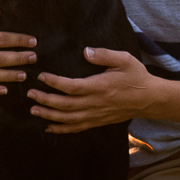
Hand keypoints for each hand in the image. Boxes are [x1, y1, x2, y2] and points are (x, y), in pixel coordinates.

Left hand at [27, 48, 156, 132]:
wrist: (149, 99)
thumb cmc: (137, 76)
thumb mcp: (124, 59)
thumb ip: (104, 54)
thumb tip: (86, 51)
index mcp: (100, 87)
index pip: (71, 86)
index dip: (54, 82)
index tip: (41, 76)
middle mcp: (95, 103)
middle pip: (65, 105)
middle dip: (45, 99)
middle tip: (29, 93)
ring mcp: (96, 115)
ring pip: (68, 119)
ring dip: (49, 115)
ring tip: (33, 109)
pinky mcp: (98, 121)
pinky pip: (77, 128)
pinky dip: (61, 129)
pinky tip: (49, 127)